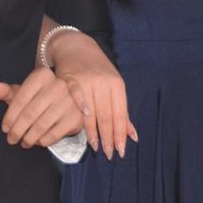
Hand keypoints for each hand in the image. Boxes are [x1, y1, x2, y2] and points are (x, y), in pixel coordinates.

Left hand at [0, 67, 84, 149]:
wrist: (69, 102)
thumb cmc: (40, 98)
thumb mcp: (24, 93)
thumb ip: (6, 91)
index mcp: (42, 76)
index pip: (20, 98)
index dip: (9, 116)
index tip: (4, 128)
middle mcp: (58, 85)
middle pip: (30, 113)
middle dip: (17, 130)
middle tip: (11, 139)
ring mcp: (69, 102)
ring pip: (41, 125)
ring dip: (28, 138)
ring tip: (23, 142)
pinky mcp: (75, 118)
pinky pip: (54, 134)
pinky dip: (42, 141)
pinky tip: (37, 142)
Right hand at [52, 40, 135, 159]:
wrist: (76, 48)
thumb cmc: (99, 69)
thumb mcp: (114, 85)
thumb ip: (122, 111)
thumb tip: (133, 136)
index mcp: (117, 84)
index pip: (120, 113)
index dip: (120, 134)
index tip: (121, 151)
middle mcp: (102, 83)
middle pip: (106, 116)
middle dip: (108, 137)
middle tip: (108, 154)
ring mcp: (86, 82)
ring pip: (91, 113)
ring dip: (94, 133)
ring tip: (96, 147)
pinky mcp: (69, 82)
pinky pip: (76, 102)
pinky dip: (80, 116)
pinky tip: (82, 129)